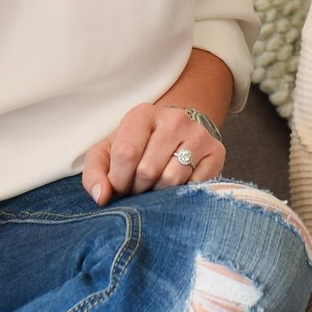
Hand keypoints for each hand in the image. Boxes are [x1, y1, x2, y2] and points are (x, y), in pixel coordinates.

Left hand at [83, 103, 223, 203]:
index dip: (119, 180)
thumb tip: (102, 197)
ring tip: (155, 186)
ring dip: (159, 194)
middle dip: (138, 188)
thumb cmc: (137, 147)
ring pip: (172, 180)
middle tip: (139, 187)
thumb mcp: (108, 154)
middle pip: (148, 170)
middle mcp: (173, 119)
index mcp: (142, 114)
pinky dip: (181, 194)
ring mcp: (198, 134)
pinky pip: (195, 186)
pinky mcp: (217, 151)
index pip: (126, 154)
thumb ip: (94, 174)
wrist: (177, 132)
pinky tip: (176, 185)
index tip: (120, 185)